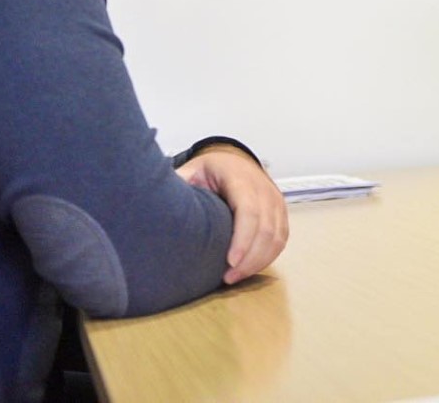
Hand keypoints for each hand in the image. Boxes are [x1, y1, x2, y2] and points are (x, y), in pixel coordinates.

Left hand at [177, 145, 289, 284]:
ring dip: (258, 262)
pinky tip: (249, 269)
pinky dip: (268, 257)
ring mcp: (276, 201)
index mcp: (241, 179)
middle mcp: (264, 189)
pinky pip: (281, 239)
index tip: (230, 261)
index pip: (249, 211)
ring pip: (277, 238)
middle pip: (266, 229)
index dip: (243, 239)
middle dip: (249, 259)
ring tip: (235, 277)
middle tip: (227, 277)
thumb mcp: (193, 170)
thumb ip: (180, 184)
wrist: (235, 160)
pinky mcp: (281, 213)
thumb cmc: (213, 169)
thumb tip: (157, 203)